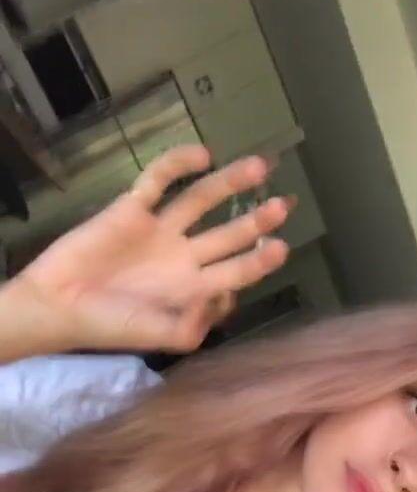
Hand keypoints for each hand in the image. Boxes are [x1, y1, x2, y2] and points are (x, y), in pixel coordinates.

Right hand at [13, 145, 289, 354]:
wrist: (59, 305)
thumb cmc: (110, 325)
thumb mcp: (159, 337)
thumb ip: (195, 325)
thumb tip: (225, 300)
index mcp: (192, 289)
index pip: (235, 271)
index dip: (259, 260)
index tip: (281, 247)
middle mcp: (182, 257)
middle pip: (228, 235)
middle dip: (256, 221)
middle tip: (283, 207)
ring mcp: (159, 231)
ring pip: (201, 201)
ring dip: (229, 184)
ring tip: (258, 168)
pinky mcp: (132, 209)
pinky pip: (159, 180)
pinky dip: (179, 165)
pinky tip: (203, 155)